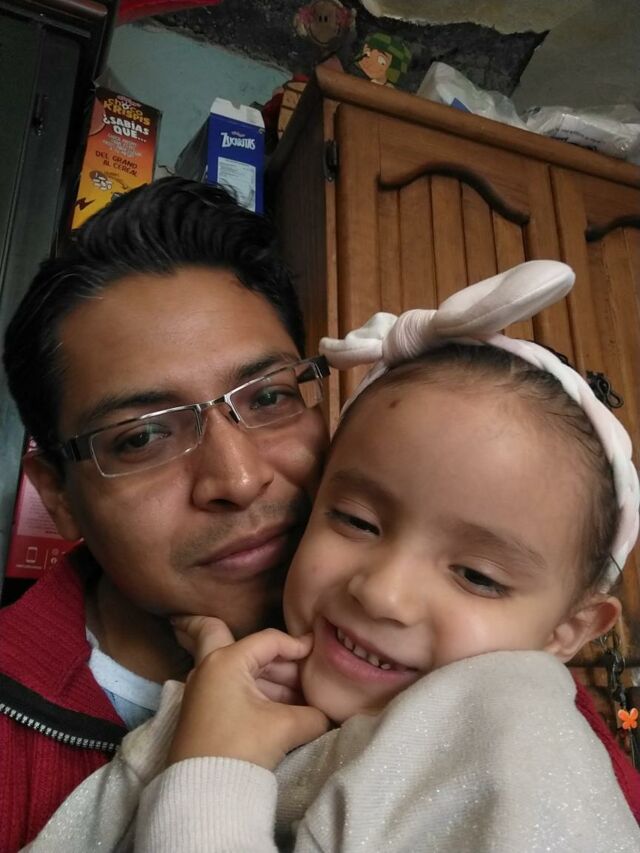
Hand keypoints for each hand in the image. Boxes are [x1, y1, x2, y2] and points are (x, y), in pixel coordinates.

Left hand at [167, 625, 329, 769]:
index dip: (297, 645)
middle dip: (274, 653)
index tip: (318, 653)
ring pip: (242, 670)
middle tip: (300, 662)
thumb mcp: (286, 727)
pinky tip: (283, 707)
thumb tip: (326, 714)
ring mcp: (203, 689)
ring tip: (301, 696)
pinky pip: (236, 688)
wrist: (203, 793)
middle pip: (246, 647)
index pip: (269, 641)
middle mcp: (209, 667)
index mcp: (225, 660)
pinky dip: (259, 693)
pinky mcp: (204, 710)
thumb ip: (314, 714)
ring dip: (271, 679)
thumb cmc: (241, 747)